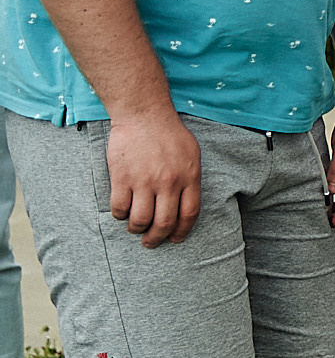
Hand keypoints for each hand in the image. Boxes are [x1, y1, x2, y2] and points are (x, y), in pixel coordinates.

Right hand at [107, 107, 200, 247]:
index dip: (181, 232)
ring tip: (135, 228)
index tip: (174, 239)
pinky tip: (122, 212)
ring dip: (136, 229)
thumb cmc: (169, 134)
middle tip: (150, 242)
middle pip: (164, 223)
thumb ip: (191, 179)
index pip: (189, 214)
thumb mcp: (192, 154)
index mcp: (189, 177)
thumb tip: (186, 204)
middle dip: (157, 238)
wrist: (144, 115)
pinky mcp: (122, 178)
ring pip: (140, 220)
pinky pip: (119, 208)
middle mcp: (169, 182)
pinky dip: (120, 216)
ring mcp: (145, 181)